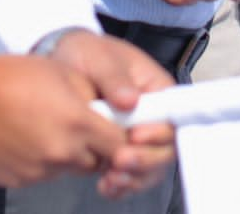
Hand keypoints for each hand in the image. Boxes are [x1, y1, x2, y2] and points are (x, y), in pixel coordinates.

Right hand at [0, 53, 124, 188]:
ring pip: (66, 169)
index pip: (120, 145)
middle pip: (94, 162)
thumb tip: (108, 108)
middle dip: (91, 146)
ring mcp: (38, 172)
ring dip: (63, 154)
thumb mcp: (61, 71)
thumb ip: (91, 95)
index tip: (114, 129)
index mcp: (77, 124)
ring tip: (41, 125)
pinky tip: (22, 137)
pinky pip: (39, 174)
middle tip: (73, 124)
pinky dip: (37, 160)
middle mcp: (61, 154)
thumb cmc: (5, 78)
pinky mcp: (17, 181)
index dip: (119, 137)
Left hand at [49, 32, 174, 197]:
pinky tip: (105, 185)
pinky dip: (121, 184)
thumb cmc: (89, 54)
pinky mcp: (120, 150)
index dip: (159, 132)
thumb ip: (114, 78)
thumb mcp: (100, 58)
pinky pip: (129, 174)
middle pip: (165, 148)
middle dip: (145, 159)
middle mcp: (154, 117)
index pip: (172, 117)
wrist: (67, 62)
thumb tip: (130, 100)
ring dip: (134, 177)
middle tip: (119, 160)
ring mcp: (138, 137)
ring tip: (110, 179)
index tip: (134, 135)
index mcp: (158, 90)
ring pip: (149, 167)